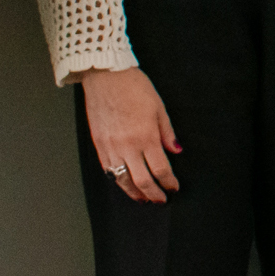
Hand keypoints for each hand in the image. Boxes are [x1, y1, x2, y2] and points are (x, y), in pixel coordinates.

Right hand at [82, 65, 181, 202]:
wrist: (106, 76)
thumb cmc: (133, 87)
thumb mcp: (159, 107)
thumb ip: (167, 132)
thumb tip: (176, 150)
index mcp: (146, 136)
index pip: (161, 169)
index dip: (169, 182)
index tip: (174, 187)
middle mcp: (128, 146)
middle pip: (142, 181)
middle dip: (154, 194)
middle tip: (161, 199)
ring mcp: (111, 147)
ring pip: (122, 180)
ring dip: (134, 193)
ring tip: (143, 198)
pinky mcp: (98, 144)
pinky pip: (108, 170)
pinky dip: (118, 181)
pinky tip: (124, 183)